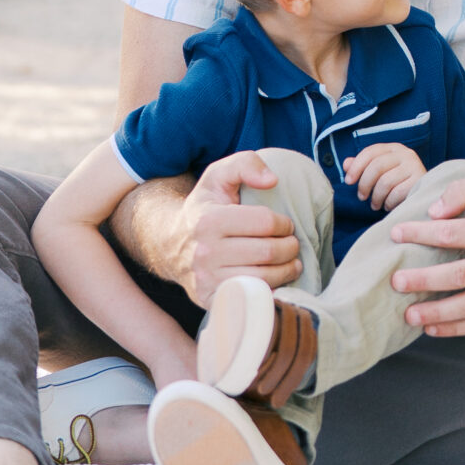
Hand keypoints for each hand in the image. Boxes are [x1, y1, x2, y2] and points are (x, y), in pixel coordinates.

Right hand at [181, 152, 302, 305]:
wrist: (172, 246)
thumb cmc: (204, 207)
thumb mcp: (218, 176)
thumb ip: (246, 164)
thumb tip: (272, 180)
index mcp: (208, 220)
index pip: (265, 223)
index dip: (284, 223)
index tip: (285, 224)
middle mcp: (204, 253)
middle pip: (268, 253)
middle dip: (290, 247)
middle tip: (292, 243)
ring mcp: (206, 281)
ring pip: (263, 279)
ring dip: (287, 270)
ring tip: (291, 261)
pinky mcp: (211, 301)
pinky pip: (252, 299)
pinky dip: (271, 291)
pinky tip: (276, 280)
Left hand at [342, 142, 426, 210]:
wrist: (423, 195)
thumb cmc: (397, 183)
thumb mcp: (379, 173)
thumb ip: (362, 167)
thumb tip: (346, 164)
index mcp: (393, 148)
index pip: (370, 152)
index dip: (356, 166)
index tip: (348, 181)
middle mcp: (405, 153)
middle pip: (376, 166)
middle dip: (364, 184)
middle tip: (362, 197)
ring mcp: (414, 166)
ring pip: (385, 182)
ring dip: (376, 197)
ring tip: (375, 204)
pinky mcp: (420, 181)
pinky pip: (397, 193)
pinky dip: (388, 202)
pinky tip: (388, 205)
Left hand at [388, 173, 464, 336]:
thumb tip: (434, 212)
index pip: (452, 234)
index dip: (420, 234)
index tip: (396, 234)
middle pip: (457, 275)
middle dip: (422, 280)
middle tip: (396, 282)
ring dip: (436, 313)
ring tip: (409, 314)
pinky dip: (458, 329)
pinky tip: (434, 329)